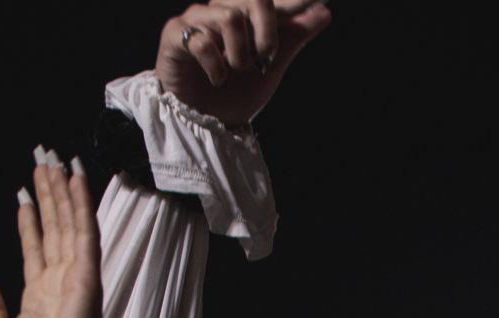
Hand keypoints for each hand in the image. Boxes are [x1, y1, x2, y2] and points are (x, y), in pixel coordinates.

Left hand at [0, 155, 104, 317]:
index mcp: (41, 299)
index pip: (37, 249)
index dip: (31, 220)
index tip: (24, 193)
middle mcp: (61, 285)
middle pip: (55, 229)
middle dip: (48, 195)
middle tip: (43, 160)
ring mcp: (76, 279)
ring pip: (69, 223)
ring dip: (63, 190)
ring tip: (54, 159)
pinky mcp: (87, 277)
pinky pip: (84, 232)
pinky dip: (81, 203)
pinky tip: (76, 177)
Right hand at [156, 1, 332, 127]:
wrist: (204, 124)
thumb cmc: (235, 92)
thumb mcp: (272, 65)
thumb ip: (294, 37)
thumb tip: (324, 12)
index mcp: (243, 13)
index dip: (292, 1)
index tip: (316, 0)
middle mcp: (219, 9)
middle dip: (268, 32)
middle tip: (264, 57)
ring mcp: (195, 20)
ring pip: (229, 17)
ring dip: (240, 53)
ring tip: (235, 70)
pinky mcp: (174, 36)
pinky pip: (202, 40)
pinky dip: (216, 66)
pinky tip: (217, 79)